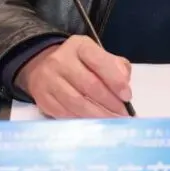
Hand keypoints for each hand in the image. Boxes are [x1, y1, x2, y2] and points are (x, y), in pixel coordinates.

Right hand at [15, 36, 132, 118]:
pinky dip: (83, 121)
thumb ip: (115, 66)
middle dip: (110, 103)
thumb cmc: (78, 63)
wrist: (43, 67)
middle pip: (89, 85)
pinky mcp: (43, 98)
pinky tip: (94, 124)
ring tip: (112, 122)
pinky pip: (65, 113)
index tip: (127, 96)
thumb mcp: (97, 55)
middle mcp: (60, 60)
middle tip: (123, 115)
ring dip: (98, 116)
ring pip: (77, 103)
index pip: (99, 61)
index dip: (115, 80)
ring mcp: (49, 79)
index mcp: (79, 46)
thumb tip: (124, 82)